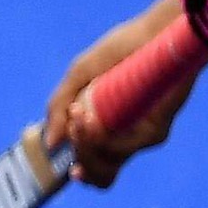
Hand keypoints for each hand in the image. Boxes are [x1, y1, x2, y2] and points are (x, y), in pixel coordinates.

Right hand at [43, 0, 197, 189]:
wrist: (155, 34)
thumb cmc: (120, 50)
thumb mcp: (79, 75)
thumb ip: (59, 108)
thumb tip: (51, 144)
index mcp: (110, 126)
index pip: (98, 167)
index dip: (84, 172)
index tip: (72, 167)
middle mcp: (128, 136)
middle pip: (99, 172)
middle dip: (79, 153)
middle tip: (74, 121)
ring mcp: (141, 136)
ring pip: (106, 167)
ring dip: (84, 144)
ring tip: (80, 113)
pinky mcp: (155, 132)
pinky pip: (119, 151)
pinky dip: (97, 139)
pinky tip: (89, 116)